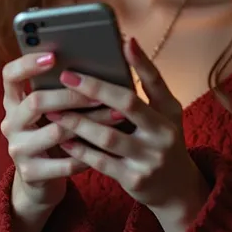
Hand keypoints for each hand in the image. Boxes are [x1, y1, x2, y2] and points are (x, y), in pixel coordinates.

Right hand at [1, 51, 121, 214]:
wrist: (39, 181)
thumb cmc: (52, 133)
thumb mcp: (50, 111)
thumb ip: (60, 91)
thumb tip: (97, 66)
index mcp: (13, 101)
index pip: (10, 75)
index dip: (28, 64)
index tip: (53, 56)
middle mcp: (10, 123)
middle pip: (36, 102)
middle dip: (70, 96)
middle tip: (98, 94)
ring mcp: (18, 149)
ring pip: (56, 132)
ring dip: (89, 123)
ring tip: (115, 115)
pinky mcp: (30, 173)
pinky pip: (65, 163)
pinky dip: (88, 154)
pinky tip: (107, 147)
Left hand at [44, 38, 208, 231]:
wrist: (177, 189)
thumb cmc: (166, 140)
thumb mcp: (167, 111)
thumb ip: (150, 82)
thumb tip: (128, 44)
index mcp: (169, 113)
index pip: (154, 82)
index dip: (138, 62)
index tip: (121, 42)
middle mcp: (162, 135)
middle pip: (126, 106)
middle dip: (94, 90)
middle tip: (67, 77)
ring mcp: (148, 160)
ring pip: (106, 137)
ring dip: (77, 122)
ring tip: (54, 109)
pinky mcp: (133, 181)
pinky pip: (100, 162)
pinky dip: (80, 149)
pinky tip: (63, 138)